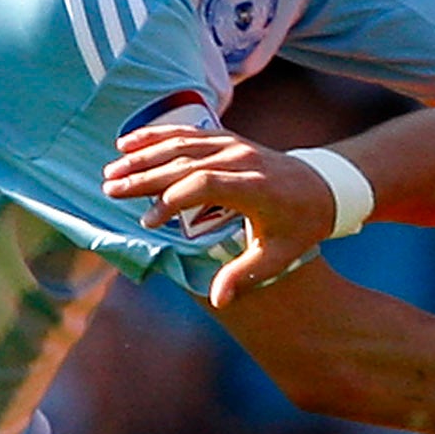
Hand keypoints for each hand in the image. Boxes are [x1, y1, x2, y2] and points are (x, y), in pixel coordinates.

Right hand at [108, 123, 338, 305]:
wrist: (324, 188)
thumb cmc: (299, 226)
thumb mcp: (278, 255)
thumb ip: (244, 275)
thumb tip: (218, 300)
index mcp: (254, 187)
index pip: (204, 185)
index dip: (172, 200)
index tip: (148, 221)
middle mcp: (242, 159)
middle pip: (186, 161)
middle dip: (145, 175)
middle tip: (110, 189)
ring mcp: (234, 144)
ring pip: (182, 144)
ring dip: (144, 154)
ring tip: (112, 169)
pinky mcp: (228, 139)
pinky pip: (188, 132)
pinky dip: (158, 135)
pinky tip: (129, 142)